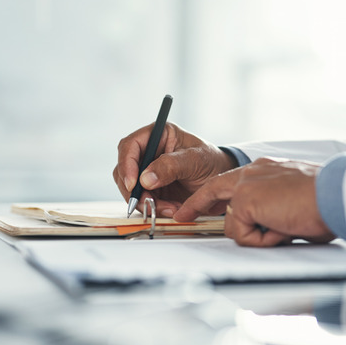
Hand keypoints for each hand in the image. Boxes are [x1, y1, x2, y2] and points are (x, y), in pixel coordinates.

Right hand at [113, 122, 235, 216]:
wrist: (221, 182)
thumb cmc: (212, 162)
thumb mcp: (195, 160)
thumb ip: (171, 166)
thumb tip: (145, 179)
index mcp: (158, 135)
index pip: (130, 145)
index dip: (127, 164)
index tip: (134, 183)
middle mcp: (149, 152)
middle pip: (125, 170)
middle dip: (135, 190)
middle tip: (150, 203)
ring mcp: (148, 171)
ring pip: (131, 189)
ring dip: (146, 202)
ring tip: (170, 208)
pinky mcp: (152, 189)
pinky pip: (143, 201)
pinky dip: (154, 208)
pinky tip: (172, 210)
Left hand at [174, 157, 335, 246]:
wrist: (335, 195)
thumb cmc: (327, 201)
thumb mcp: (295, 202)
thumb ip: (275, 209)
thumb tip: (271, 228)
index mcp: (268, 169)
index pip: (233, 181)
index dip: (215, 194)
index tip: (201, 203)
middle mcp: (254, 171)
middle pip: (214, 190)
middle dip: (195, 205)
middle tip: (183, 216)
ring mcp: (246, 184)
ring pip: (233, 223)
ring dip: (257, 235)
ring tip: (285, 228)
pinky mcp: (244, 200)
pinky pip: (242, 235)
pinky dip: (262, 240)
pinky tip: (282, 229)